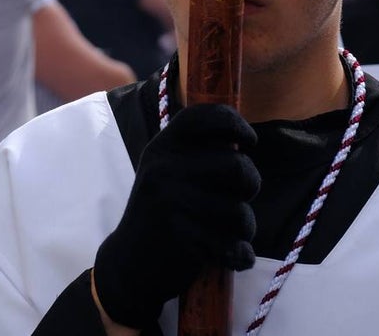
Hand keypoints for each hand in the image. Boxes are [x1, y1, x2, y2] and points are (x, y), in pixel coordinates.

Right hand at [93, 104, 260, 329]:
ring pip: (239, 210)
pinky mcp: (180, 237)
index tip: (250, 142)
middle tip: (243, 196)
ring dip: (246, 226)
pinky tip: (238, 256)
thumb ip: (198, 153)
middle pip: (237, 165)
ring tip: (235, 232)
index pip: (205, 116)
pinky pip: (232, 243)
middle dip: (251, 184)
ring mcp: (170, 201)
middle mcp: (164, 168)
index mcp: (162, 146)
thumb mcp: (167, 171)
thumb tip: (239, 141)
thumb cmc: (160, 212)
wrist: (127, 263)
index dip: (236, 124)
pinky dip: (242, 254)